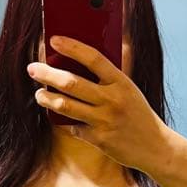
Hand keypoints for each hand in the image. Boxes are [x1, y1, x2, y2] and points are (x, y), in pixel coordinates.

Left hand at [27, 35, 164, 171]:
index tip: (53, 40)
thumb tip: (79, 57)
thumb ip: (109, 76)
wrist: (154, 146)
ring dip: (47, 98)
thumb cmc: (137, 113)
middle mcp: (112, 100)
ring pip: (66, 105)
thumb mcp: (129, 90)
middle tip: (32, 69)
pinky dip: (63, 121)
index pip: (93, 58)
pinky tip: (58, 115)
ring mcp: (105, 121)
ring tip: (39, 94)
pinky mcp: (99, 139)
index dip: (72, 47)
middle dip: (47, 74)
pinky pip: (72, 127)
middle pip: (71, 82)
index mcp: (121, 82)